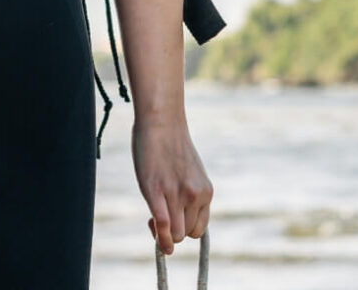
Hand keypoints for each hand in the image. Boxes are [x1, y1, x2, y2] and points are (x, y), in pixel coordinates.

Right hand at [132, 116, 211, 255]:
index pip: (200, 228)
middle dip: (173, 232)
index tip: (172, 221)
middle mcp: (196, 195)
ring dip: (163, 234)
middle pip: (187, 233)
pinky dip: (160, 237)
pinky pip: (163, 224)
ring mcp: (177, 193)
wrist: (161, 119)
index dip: (184, 230)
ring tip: (152, 219)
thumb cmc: (170, 143)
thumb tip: (177, 216)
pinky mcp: (156, 190)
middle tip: (156, 219)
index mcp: (206, 191)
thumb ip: (188, 193)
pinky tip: (156, 237)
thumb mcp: (188, 171)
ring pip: (175, 233)